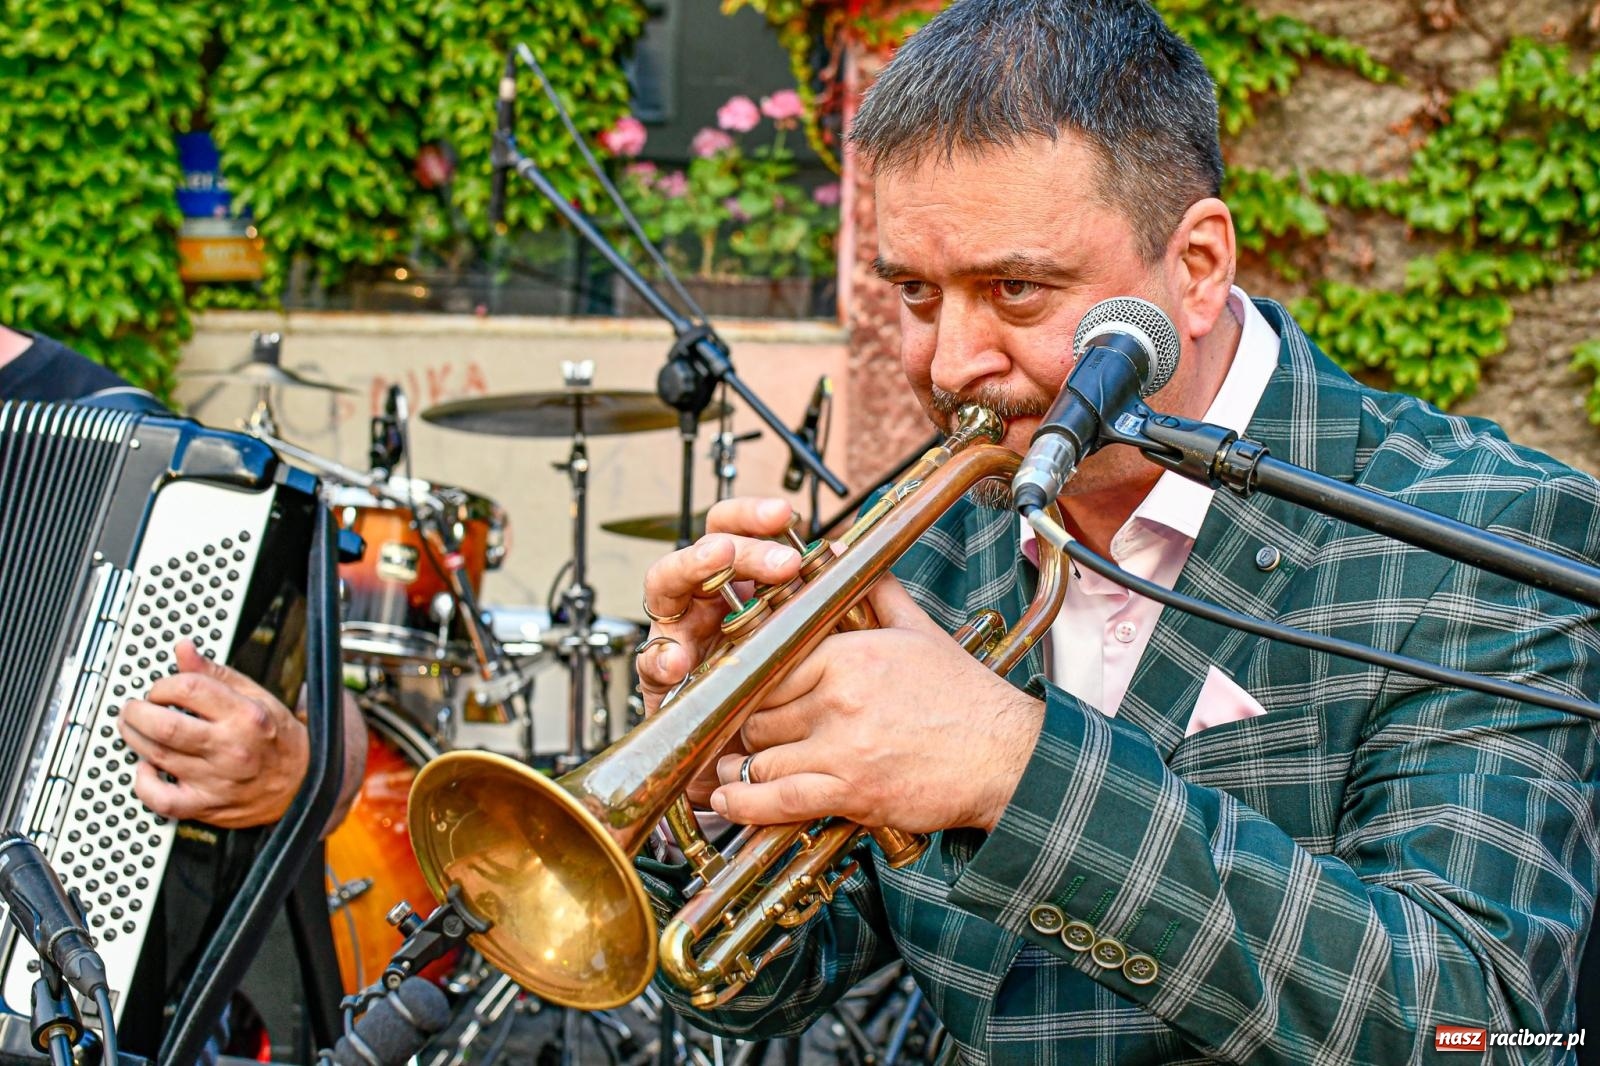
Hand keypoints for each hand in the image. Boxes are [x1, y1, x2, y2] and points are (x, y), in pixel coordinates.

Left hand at [117, 640, 309, 827]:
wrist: (303, 783)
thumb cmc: (277, 738)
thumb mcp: (256, 697)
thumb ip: (215, 674)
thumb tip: (184, 650)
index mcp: (245, 715)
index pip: (189, 689)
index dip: (164, 685)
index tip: (161, 688)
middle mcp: (230, 747)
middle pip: (165, 726)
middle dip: (137, 712)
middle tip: (134, 708)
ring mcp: (216, 779)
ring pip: (157, 756)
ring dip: (134, 738)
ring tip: (135, 728)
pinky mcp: (206, 805)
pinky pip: (162, 800)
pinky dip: (144, 783)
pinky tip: (146, 768)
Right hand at [638, 497, 801, 805]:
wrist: (750, 763)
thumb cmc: (781, 696)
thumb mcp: (810, 647)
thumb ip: (826, 605)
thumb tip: (856, 560)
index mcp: (739, 584)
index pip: (739, 530)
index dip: (756, 516)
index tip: (789, 514)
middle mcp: (705, 598)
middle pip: (707, 547)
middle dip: (742, 545)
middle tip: (782, 561)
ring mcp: (678, 630)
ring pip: (669, 580)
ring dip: (692, 566)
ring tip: (716, 562)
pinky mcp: (659, 674)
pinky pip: (652, 656)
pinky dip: (662, 655)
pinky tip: (678, 660)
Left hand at [708, 576, 1043, 833]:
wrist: (1005, 754)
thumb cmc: (965, 697)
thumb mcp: (919, 630)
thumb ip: (878, 593)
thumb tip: (854, 557)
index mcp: (847, 654)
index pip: (768, 667)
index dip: (747, 686)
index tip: (737, 697)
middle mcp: (838, 696)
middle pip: (758, 713)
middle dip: (745, 729)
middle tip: (734, 738)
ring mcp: (842, 745)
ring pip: (761, 758)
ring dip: (740, 770)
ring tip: (727, 773)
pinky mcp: (850, 790)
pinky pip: (778, 799)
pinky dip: (745, 806)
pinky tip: (728, 803)